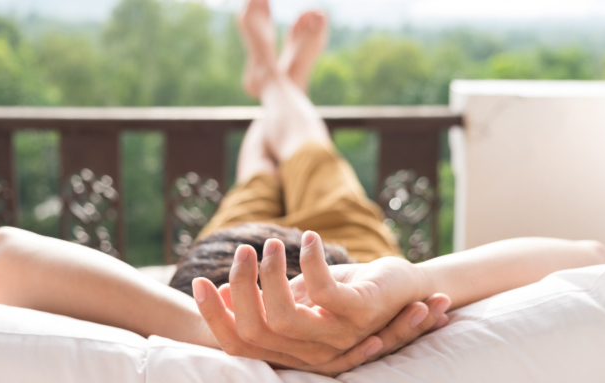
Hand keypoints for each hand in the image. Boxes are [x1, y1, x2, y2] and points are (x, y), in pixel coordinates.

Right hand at [193, 232, 450, 374]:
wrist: (407, 289)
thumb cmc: (347, 292)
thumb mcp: (301, 295)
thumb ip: (269, 299)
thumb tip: (226, 290)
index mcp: (292, 349)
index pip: (238, 343)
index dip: (214, 316)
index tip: (197, 282)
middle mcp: (311, 352)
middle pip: (255, 328)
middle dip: (241, 284)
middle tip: (243, 249)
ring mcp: (338, 337)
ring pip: (284, 316)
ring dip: (271, 272)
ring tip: (273, 242)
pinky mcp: (361, 314)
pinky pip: (324, 293)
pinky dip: (312, 261)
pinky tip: (310, 238)